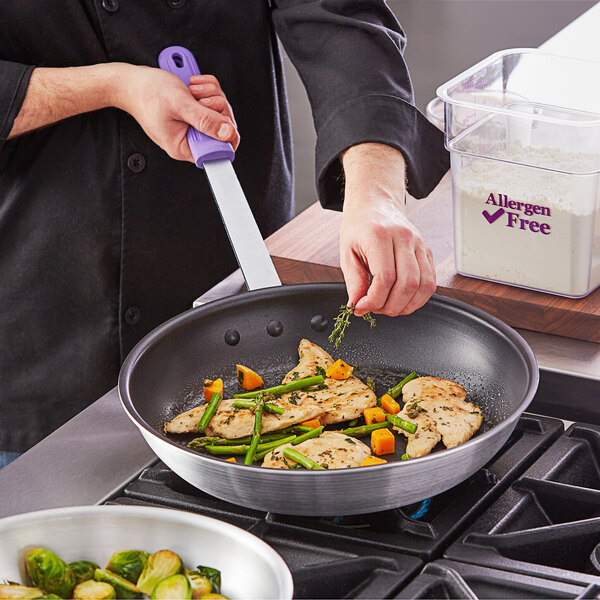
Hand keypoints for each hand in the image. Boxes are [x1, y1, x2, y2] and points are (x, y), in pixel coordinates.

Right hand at [113, 64, 238, 161]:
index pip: (218, 152)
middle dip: (218, 108)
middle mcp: (190, 139)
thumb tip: (227, 133)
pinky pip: (213, 102)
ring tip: (193, 90)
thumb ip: (205, 120)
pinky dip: (208, 89)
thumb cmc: (147, 93)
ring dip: (212, 95)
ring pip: (220, 113)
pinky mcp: (194, 113)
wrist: (131, 81)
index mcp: (184, 147)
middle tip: (201, 98)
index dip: (225, 135)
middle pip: (223, 130)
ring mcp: (192, 126)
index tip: (220, 118)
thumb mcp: (179, 105)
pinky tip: (195, 86)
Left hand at [340, 143, 435, 316]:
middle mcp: (404, 237)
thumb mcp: (347, 253)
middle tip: (375, 309)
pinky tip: (403, 300)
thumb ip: (353, 281)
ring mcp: (419, 244)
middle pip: (407, 284)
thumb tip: (358, 306)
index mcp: (380, 235)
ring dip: (407, 305)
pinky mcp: (427, 251)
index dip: (374, 300)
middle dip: (391, 306)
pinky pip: (431, 281)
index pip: (385, 278)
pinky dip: (419, 298)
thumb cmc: (359, 228)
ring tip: (389, 306)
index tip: (362, 307)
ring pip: (424, 285)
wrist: (375, 205)